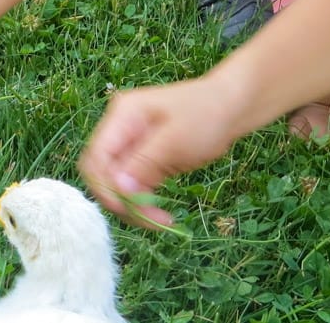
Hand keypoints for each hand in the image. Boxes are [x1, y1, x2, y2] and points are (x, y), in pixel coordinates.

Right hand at [79, 78, 238, 227]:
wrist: (232, 107)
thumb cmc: (206, 114)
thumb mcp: (176, 140)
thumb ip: (144, 163)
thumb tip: (118, 189)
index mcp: (123, 116)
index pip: (97, 156)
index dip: (106, 186)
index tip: (128, 208)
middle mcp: (121, 130)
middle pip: (104, 173)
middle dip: (121, 200)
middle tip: (150, 221)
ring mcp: (131, 145)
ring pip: (118, 185)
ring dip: (134, 206)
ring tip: (162, 222)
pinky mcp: (143, 160)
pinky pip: (134, 187)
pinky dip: (144, 203)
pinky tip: (161, 217)